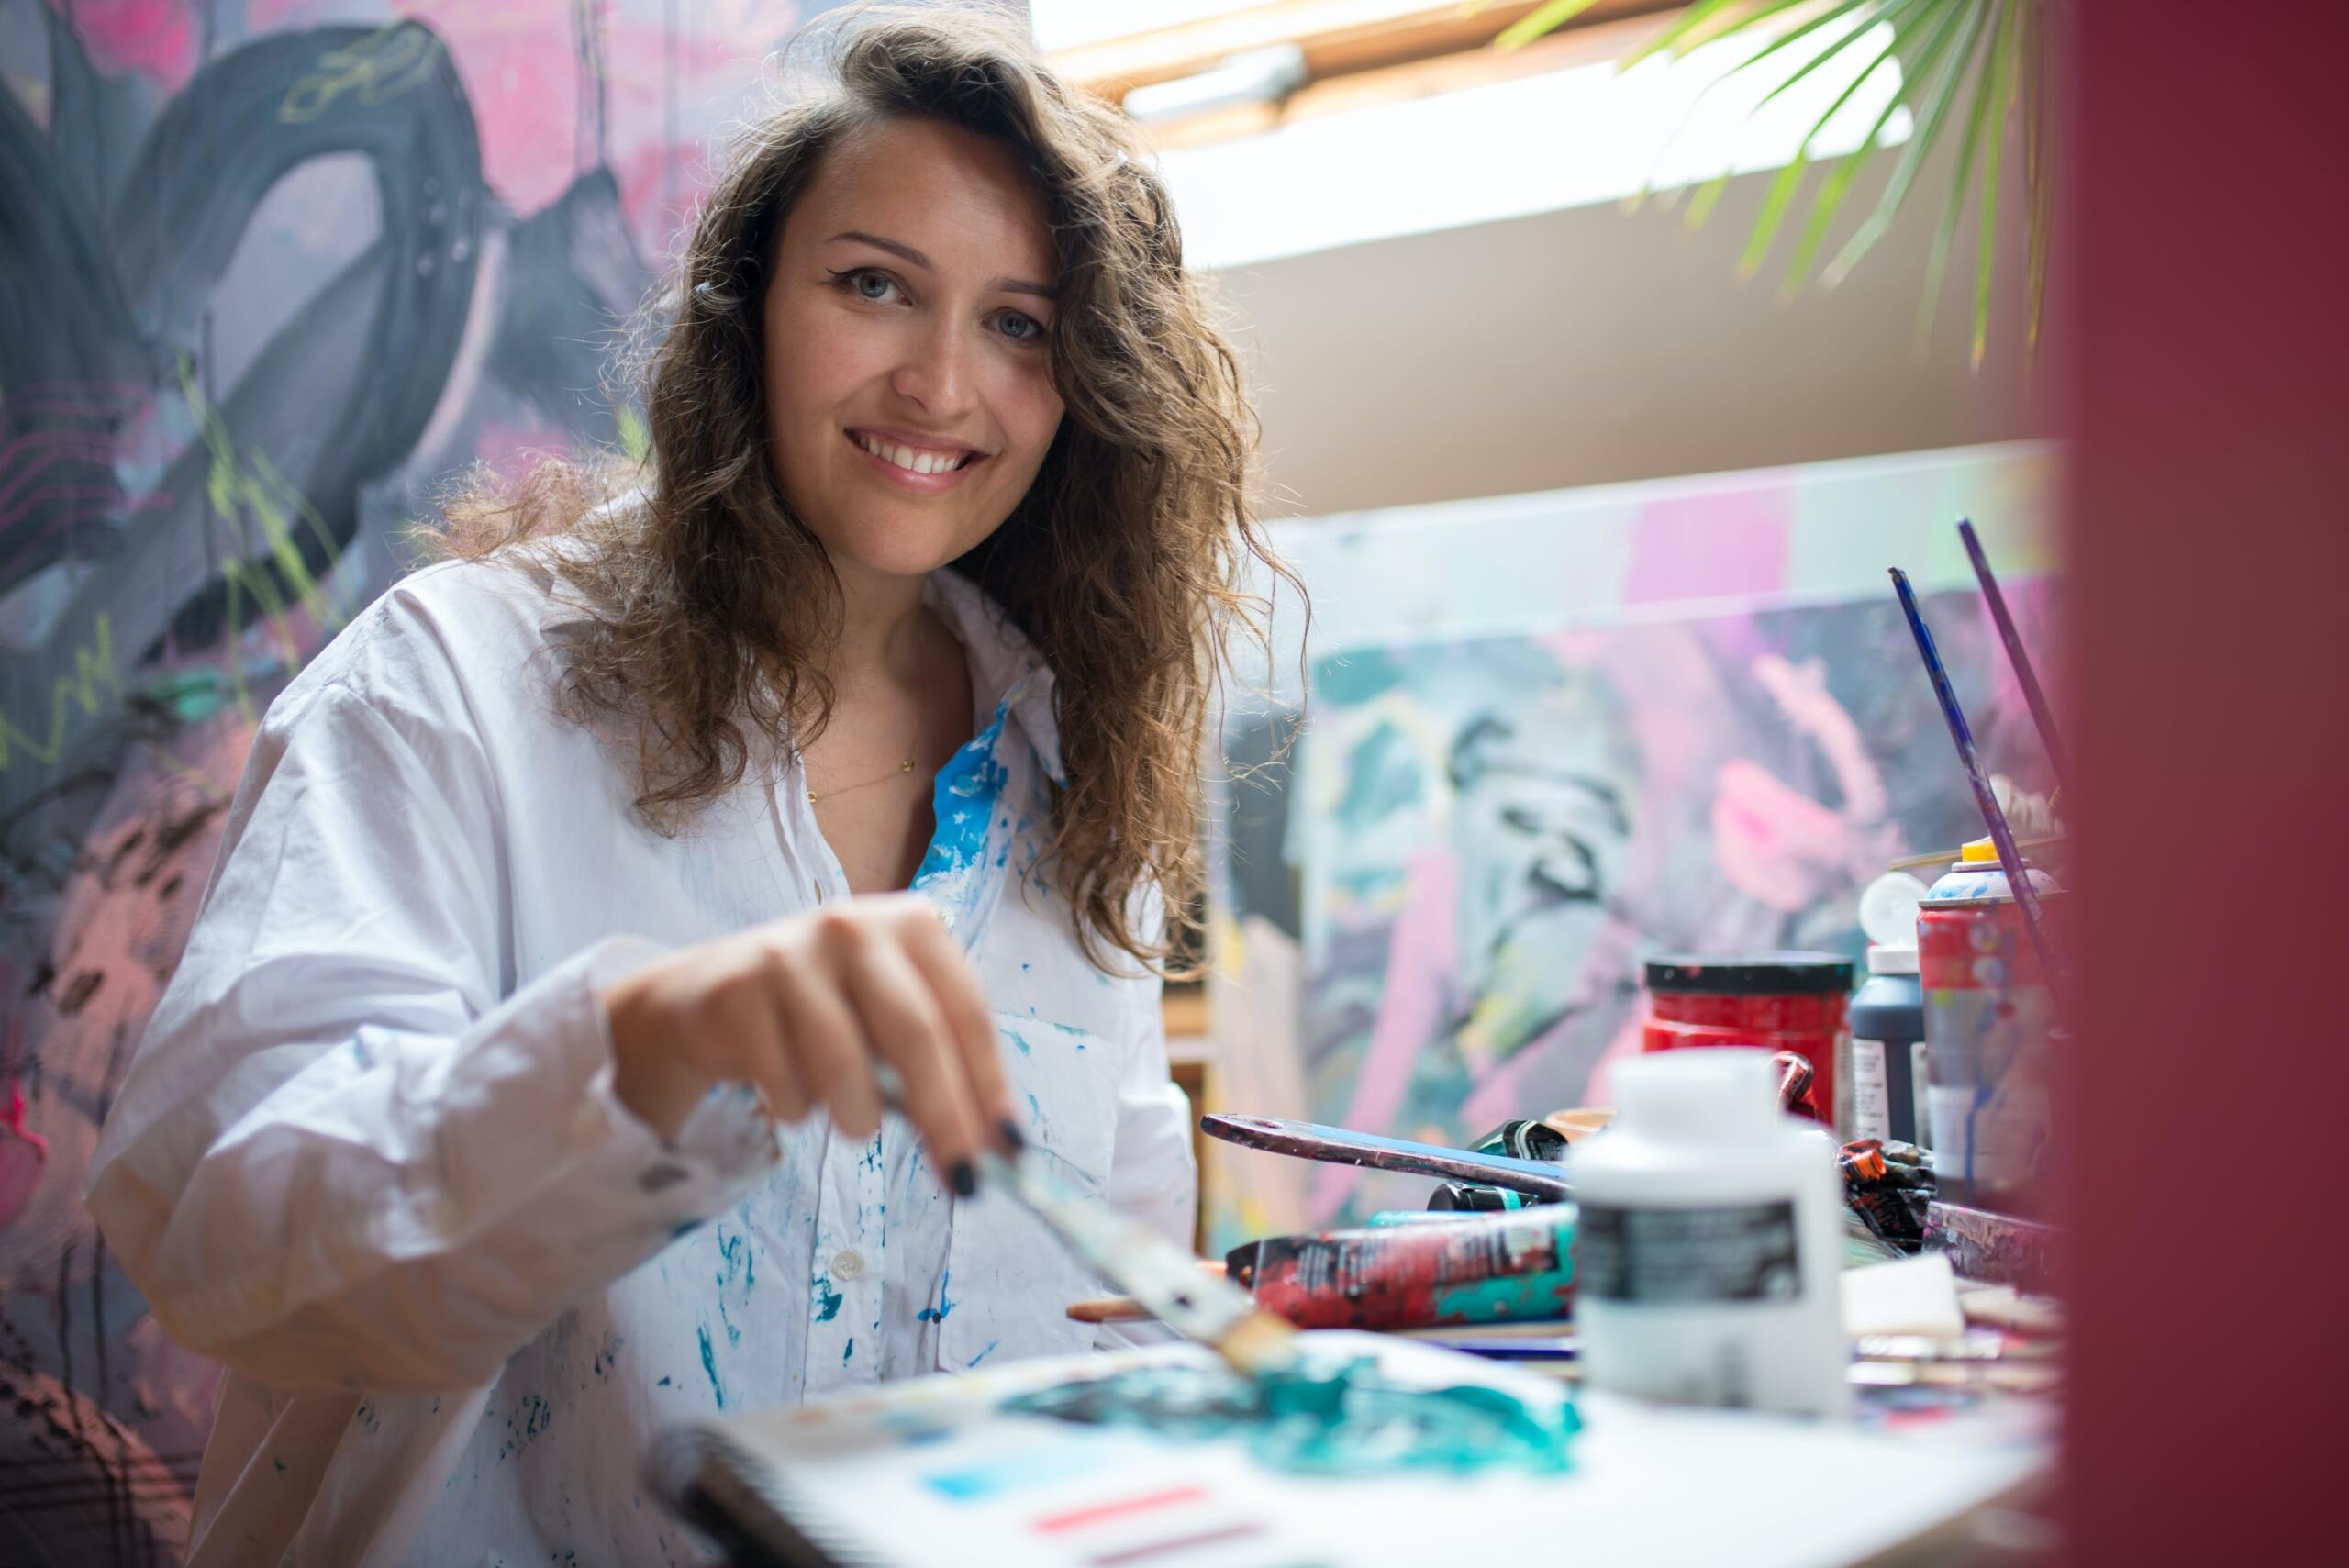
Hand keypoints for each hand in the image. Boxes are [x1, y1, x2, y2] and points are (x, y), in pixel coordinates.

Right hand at [600, 895, 1017, 1193]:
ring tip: (857, 1123)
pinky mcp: (737, 992)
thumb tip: (998, 1146)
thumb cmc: (823, 1013)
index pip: (966, 1010)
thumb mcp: (888, 1022)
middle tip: (961, 1178)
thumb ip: (942, 1068)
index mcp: (911, 923)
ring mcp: (789, 953)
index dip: (990, 1083)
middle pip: (915, 1034)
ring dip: (860, 1116)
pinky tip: (790, 1091)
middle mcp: (853, 925)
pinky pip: (785, 1081)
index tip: (1008, 1148)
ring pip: (845, 1063)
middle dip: (944, 1116)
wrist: (707, 997)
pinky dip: (797, 1108)